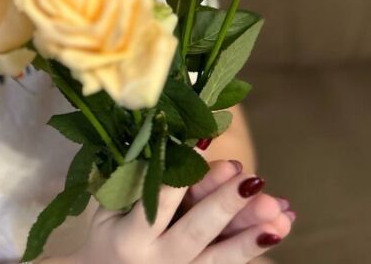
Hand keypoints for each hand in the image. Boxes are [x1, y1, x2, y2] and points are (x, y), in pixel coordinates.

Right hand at [71, 158, 293, 262]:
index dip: (181, 175)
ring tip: (279, 213)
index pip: (158, 202)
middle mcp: (158, 262)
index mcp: (131, 238)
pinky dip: (253, 246)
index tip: (201, 146)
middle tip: (251, 178)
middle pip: (196, 233)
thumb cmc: (108, 234)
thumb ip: (135, 179)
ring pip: (219, 258)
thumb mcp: (108, 206)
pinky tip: (278, 230)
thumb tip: (167, 137)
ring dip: (250, 235)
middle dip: (224, 204)